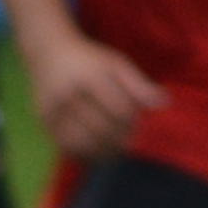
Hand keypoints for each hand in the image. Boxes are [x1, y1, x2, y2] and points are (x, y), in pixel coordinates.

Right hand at [30, 27, 159, 162]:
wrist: (47, 53)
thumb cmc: (90, 61)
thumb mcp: (116, 63)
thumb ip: (138, 83)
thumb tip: (163, 103)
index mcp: (87, 77)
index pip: (119, 110)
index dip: (132, 119)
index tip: (136, 119)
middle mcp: (66, 94)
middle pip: (102, 128)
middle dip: (121, 135)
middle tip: (129, 135)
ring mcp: (51, 110)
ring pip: (83, 143)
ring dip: (105, 150)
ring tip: (117, 145)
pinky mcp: (44, 122)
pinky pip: (68, 147)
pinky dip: (87, 154)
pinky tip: (99, 149)